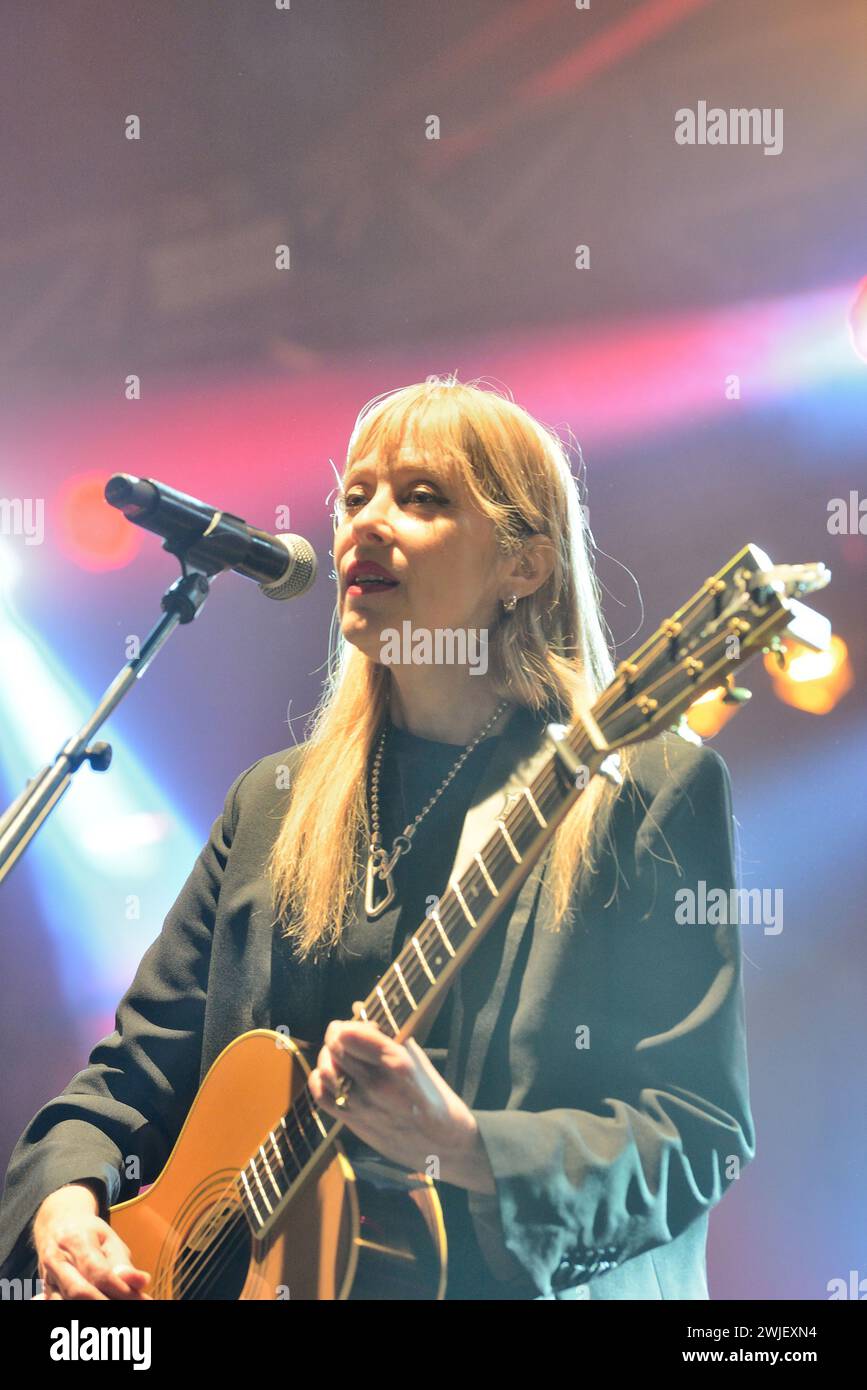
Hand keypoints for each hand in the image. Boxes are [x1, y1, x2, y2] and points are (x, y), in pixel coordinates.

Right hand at [31, 1183, 152, 1299]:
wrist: (56, 1225)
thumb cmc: (87, 1232)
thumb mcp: (109, 1239)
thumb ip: (123, 1263)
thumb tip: (142, 1282)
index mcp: (75, 1240)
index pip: (98, 1272)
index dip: (120, 1290)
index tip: (141, 1299)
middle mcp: (56, 1260)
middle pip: (79, 1292)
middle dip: (106, 1304)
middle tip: (130, 1308)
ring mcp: (47, 1278)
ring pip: (67, 1302)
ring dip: (93, 1308)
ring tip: (117, 1309)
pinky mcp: (45, 1292)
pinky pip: (59, 1305)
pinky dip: (77, 1309)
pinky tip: (99, 1302)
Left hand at [308, 1008, 494, 1192]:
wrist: (443, 1146)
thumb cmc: (436, 1098)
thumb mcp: (420, 1061)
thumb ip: (391, 1038)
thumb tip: (360, 1012)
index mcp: (397, 1065)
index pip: (352, 1035)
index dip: (347, 1024)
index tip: (351, 1022)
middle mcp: (375, 1086)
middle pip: (336, 1050)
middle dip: (336, 1036)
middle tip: (343, 1034)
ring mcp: (362, 1106)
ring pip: (326, 1071)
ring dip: (328, 1057)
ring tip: (338, 1054)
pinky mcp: (353, 1123)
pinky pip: (321, 1097)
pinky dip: (321, 1080)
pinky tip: (331, 1075)